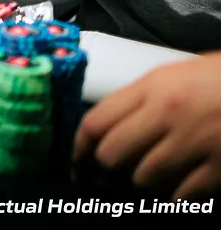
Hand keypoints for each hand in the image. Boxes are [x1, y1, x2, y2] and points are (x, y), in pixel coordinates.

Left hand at [75, 52, 220, 198]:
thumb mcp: (176, 74)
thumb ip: (142, 98)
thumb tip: (109, 127)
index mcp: (153, 88)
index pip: (95, 123)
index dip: (79, 150)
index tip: (77, 165)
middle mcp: (168, 114)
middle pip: (113, 155)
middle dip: (109, 170)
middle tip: (113, 177)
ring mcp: (196, 142)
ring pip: (144, 179)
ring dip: (144, 184)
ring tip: (154, 179)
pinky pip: (182, 195)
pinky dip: (176, 198)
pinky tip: (182, 189)